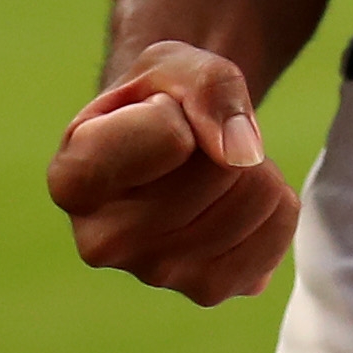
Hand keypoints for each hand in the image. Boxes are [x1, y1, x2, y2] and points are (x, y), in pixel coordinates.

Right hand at [47, 45, 297, 303]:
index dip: (179, 109)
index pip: (172, 138)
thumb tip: (241, 156)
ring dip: (252, 166)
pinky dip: (274, 200)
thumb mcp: (173, 63)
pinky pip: (280, 227)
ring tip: (210, 168)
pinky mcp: (208, 289)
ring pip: (256, 199)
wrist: (170, 141)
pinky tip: (231, 199)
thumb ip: (206, 86)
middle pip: (219, 172)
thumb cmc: (158, 99)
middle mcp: (102, 243)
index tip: (156, 113)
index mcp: (72, 180)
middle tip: (191, 143)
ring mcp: (156, 274)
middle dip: (221, 139)